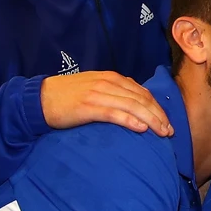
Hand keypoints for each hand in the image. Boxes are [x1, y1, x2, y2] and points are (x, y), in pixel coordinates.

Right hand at [39, 71, 172, 136]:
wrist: (40, 98)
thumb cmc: (68, 96)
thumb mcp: (95, 88)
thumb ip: (114, 92)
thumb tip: (135, 104)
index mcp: (113, 78)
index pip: (142, 93)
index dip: (158, 107)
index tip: (168, 121)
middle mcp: (109, 83)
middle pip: (142, 100)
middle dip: (159, 115)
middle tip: (170, 131)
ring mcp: (99, 94)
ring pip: (133, 106)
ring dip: (151, 120)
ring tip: (162, 132)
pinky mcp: (88, 107)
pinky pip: (114, 113)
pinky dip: (130, 120)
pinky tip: (141, 129)